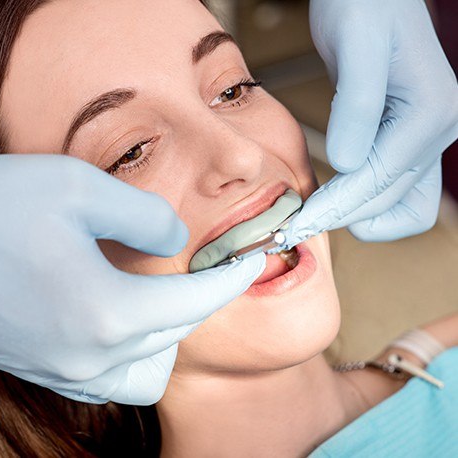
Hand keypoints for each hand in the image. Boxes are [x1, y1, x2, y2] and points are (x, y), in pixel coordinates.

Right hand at [0, 155, 264, 404]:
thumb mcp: (78, 188)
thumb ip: (145, 216)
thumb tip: (177, 243)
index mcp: (106, 313)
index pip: (194, 303)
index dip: (231, 280)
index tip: (253, 262)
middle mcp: (88, 356)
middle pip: (173, 335)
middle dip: (201, 301)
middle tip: (209, 267)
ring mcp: (61, 371)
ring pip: (146, 369)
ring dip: (166, 334)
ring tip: (162, 294)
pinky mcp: (39, 369)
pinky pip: (107, 377)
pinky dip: (129, 350)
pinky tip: (119, 314)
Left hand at [284, 0, 457, 245]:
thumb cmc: (364, 7)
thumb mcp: (355, 44)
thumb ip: (358, 103)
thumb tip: (347, 163)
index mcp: (431, 111)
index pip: (378, 180)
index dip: (335, 207)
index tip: (296, 224)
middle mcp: (438, 130)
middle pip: (389, 200)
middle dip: (342, 216)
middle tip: (295, 227)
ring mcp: (426, 138)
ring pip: (402, 206)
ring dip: (360, 218)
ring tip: (316, 215)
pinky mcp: (407, 140)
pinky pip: (396, 191)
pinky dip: (365, 203)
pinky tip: (333, 197)